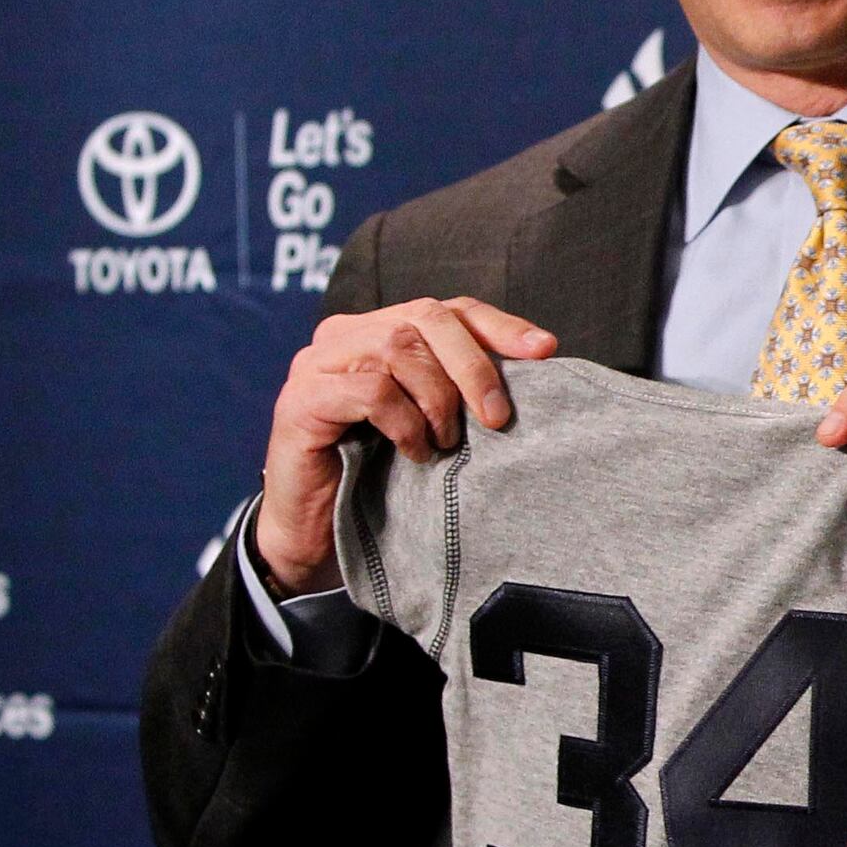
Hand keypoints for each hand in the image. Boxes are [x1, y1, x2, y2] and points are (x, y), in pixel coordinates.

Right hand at [254, 297, 558, 593]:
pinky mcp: (300, 400)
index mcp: (379, 331)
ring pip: (397, 347)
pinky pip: (369, 389)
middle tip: (497, 417)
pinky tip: (415, 452)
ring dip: (437, 397)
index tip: (545, 350)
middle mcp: (345, 335)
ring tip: (446, 441)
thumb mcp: (432, 425)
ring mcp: (316, 363)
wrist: (316, 537)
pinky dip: (404, 421)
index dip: (500, 325)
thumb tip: (538, 364)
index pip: (449, 309)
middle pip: (426, 317)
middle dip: (474, 365)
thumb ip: (463, 391)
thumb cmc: (380, 479)